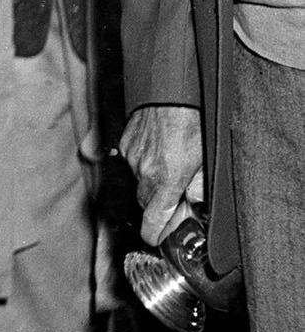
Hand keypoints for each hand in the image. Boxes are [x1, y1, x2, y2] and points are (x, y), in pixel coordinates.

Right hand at [120, 104, 206, 242]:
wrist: (170, 92)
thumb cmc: (192, 123)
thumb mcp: (206, 159)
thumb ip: (199, 187)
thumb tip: (195, 204)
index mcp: (166, 180)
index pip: (153, 220)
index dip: (155, 234)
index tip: (156, 239)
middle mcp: (144, 171)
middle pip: (146, 202)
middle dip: (158, 206)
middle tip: (175, 202)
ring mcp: (131, 156)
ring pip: (140, 181)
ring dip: (153, 181)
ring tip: (171, 166)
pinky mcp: (125, 143)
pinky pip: (133, 162)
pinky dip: (144, 164)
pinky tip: (159, 152)